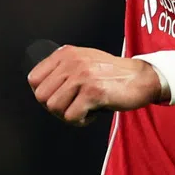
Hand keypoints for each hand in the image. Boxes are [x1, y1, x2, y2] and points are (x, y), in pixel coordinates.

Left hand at [27, 45, 163, 125]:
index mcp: (66, 54)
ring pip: (54, 108)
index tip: (61, 97)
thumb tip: (39, 90)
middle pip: (42, 97)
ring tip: (85, 107)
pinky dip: (81, 120)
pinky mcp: (93, 92)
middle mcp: (72, 62)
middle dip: (56, 107)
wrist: (140, 78)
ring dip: (69, 114)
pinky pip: (72, 117)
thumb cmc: (111, 74)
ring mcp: (82, 76)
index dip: (44, 94)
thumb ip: (62, 69)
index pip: (33, 79)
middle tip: (73, 106)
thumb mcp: (83, 61)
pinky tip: (93, 112)